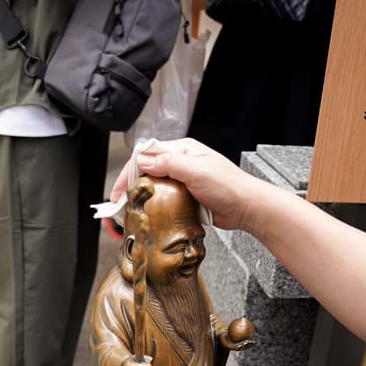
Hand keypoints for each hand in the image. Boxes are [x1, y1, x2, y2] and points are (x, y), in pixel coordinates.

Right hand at [110, 138, 252, 231]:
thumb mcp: (197, 171)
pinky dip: (152, 207)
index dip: (129, 171)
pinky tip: (146, 215)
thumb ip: (169, 164)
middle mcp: (180, 163)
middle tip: (118, 204)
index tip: (119, 189)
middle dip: (129, 186)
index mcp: (182, 150)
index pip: (147, 154)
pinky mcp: (185, 197)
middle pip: (147, 171)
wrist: (246, 208)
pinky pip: (163, 200)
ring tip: (127, 212)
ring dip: (139, 197)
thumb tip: (143, 160)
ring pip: (153, 186)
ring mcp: (182, 181)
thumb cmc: (229, 186)